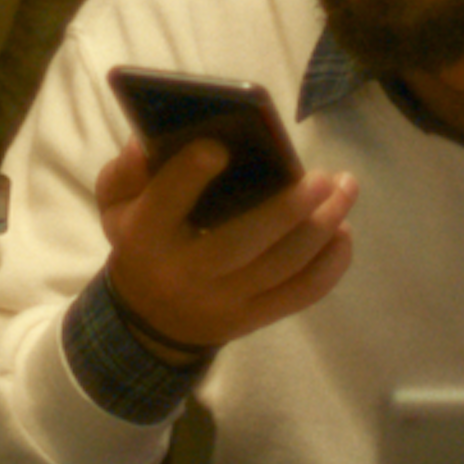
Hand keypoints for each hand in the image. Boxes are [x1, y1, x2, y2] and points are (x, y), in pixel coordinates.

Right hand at [97, 136, 355, 358]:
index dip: (188, 176)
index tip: (218, 147)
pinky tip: (344, 232)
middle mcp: (185, 273)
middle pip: (240, 244)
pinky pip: (299, 295)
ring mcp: (223, 302)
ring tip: (346, 189)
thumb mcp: (117, 205)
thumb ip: (126, 172)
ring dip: (322, 229)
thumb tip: (146, 143)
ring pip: (280, 268)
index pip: (164, 205)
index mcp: (147, 236)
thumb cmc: (144, 242)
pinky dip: (330, 265)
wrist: (149, 320)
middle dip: (286, 210)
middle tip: (324, 177)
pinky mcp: (253, 319)